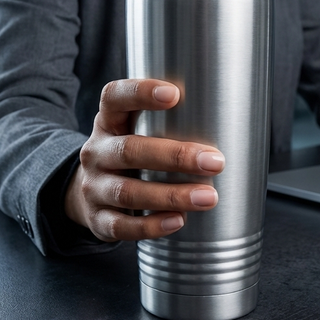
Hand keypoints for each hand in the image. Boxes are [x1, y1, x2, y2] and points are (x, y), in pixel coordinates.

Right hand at [64, 79, 224, 241]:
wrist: (88, 193)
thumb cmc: (129, 154)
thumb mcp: (134, 130)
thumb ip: (168, 121)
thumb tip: (231, 119)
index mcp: (108, 121)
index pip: (114, 97)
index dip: (140, 93)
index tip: (175, 94)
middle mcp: (96, 151)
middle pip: (129, 150)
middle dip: (175, 156)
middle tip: (215, 162)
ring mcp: (94, 187)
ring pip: (128, 192)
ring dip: (171, 195)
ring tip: (208, 197)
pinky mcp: (98, 219)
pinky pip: (121, 226)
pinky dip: (151, 225)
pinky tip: (179, 221)